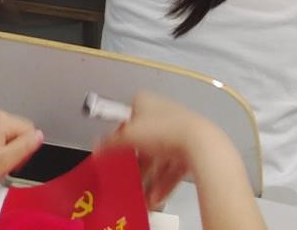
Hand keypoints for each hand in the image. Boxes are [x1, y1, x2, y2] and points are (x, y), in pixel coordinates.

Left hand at [0, 104, 42, 196]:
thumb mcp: (5, 162)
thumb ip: (25, 146)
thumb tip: (39, 135)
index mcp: (0, 119)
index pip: (29, 129)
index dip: (26, 148)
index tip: (14, 162)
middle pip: (16, 128)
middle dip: (14, 145)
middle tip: (1, 164)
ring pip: (4, 130)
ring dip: (2, 144)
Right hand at [101, 92, 218, 208]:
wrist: (199, 144)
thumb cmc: (164, 130)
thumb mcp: (129, 136)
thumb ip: (110, 142)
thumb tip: (96, 146)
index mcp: (145, 101)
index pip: (127, 116)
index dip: (120, 134)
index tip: (115, 150)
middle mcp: (162, 112)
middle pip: (144, 139)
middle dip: (137, 162)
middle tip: (129, 175)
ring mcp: (178, 129)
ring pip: (159, 155)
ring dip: (150, 176)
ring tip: (143, 193)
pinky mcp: (190, 146)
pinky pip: (173, 165)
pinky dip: (164, 181)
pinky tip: (157, 195)